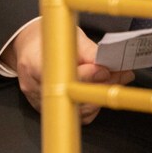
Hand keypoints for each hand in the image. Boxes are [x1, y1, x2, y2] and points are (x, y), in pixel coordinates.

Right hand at [11, 25, 133, 121]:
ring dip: (100, 96)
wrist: (28, 48)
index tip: (105, 70)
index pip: (63, 76)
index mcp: (34, 64)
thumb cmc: (48, 41)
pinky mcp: (48, 111)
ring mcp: (39, 102)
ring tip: (117, 80)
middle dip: (102, 86)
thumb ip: (88, 51)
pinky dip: (92, 106)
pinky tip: (101, 92)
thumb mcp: (68, 37)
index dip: (87, 75)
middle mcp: (34, 87)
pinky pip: (75, 115)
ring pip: (77, 109)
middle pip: (72, 97)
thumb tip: (111, 63)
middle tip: (123, 75)